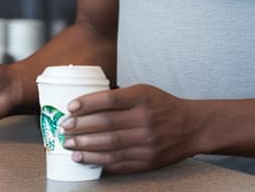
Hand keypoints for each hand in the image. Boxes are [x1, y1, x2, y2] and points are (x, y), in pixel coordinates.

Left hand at [61, 84, 201, 173]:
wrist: (190, 127)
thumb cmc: (162, 105)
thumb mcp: (144, 91)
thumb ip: (120, 97)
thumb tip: (87, 104)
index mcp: (142, 98)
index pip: (109, 99)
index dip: (87, 103)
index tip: (70, 107)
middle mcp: (144, 120)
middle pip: (106, 124)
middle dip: (80, 126)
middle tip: (64, 127)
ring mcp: (146, 143)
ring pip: (109, 146)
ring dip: (85, 146)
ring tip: (69, 145)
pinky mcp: (147, 161)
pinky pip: (118, 163)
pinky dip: (98, 161)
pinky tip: (84, 159)